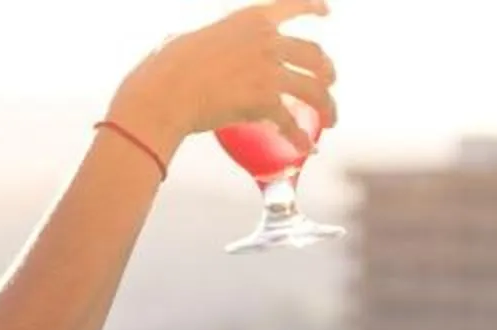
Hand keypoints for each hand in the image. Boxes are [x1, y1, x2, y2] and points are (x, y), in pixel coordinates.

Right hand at [110, 0, 338, 154]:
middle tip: (328, 85)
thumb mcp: (200, 36)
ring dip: (328, 106)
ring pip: (315, 90)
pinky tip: (306, 149)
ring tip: (331, 120)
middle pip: (314, 55)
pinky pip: (292, 122)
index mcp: (251, 18)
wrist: (165, 90)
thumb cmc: (169, 65)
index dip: (314, 6)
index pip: (292, 5)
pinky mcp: (265, 100)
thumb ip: (220, 41)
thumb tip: (215, 52)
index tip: (326, 11)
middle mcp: (267, 40)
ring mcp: (269, 70)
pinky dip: (300, 138)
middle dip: (327, 72)